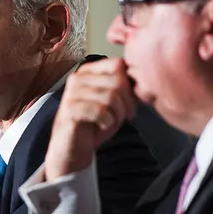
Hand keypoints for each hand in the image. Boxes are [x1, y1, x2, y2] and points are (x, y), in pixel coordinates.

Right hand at [45, 58, 135, 179]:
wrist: (72, 149)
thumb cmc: (94, 125)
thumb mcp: (114, 104)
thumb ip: (125, 89)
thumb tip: (143, 79)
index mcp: (88, 71)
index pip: (117, 64)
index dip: (130, 83)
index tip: (130, 102)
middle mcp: (78, 78)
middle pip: (117, 81)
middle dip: (127, 102)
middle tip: (125, 116)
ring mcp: (71, 93)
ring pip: (110, 96)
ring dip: (117, 114)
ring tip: (111, 122)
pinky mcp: (69, 110)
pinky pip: (99, 111)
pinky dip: (107, 121)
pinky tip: (102, 125)